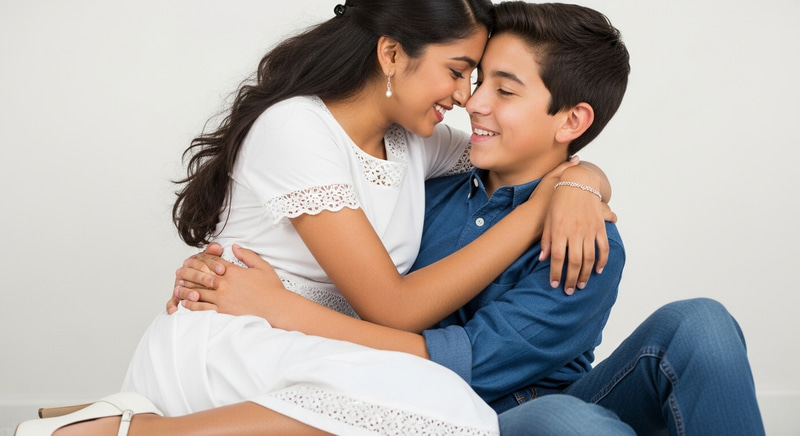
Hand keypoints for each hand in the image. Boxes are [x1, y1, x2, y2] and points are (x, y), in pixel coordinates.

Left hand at [173, 244, 287, 317]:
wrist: (277, 309)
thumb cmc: (272, 290)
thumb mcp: (262, 266)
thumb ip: (247, 255)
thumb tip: (235, 246)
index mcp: (233, 272)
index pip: (211, 263)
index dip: (199, 260)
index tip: (191, 260)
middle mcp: (225, 284)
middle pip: (200, 277)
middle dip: (188, 274)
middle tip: (178, 273)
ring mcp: (223, 299)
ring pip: (198, 293)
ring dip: (186, 290)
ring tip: (177, 288)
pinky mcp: (223, 312)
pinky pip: (203, 308)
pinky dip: (192, 306)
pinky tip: (186, 304)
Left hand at [538, 163, 614, 294]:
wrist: (578, 182)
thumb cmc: (559, 200)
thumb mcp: (548, 219)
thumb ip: (546, 240)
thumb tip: (544, 259)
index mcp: (560, 231)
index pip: (558, 258)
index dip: (556, 274)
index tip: (554, 284)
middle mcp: (575, 232)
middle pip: (574, 263)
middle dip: (571, 280)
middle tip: (568, 291)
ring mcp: (589, 230)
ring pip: (589, 259)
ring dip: (586, 275)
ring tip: (580, 285)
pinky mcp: (599, 227)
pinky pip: (603, 248)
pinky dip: (602, 261)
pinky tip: (598, 271)